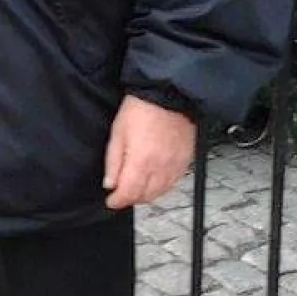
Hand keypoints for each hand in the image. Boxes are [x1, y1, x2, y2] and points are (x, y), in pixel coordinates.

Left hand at [103, 94, 195, 209]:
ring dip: (147, 194)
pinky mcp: (186, 160)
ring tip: (137, 188)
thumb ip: (113, 161)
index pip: (128, 193)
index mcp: (141, 161)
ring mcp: (175, 165)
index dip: (117, 201)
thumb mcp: (118, 133)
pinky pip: (174, 182)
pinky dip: (163, 187)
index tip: (111, 200)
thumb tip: (110, 183)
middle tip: (122, 193)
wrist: (168, 94)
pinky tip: (155, 181)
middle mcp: (160, 167)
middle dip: (131, 198)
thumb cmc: (141, 108)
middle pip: (145, 196)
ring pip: (161, 192)